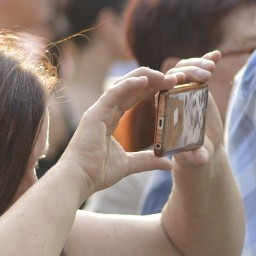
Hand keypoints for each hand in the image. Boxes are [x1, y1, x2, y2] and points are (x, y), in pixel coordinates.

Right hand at [58, 54, 214, 198]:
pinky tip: (145, 80)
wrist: (79, 179)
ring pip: (123, 85)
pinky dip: (129, 84)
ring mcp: (98, 111)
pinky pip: (113, 93)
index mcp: (109, 120)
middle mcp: (103, 111)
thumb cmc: (97, 172)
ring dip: (146, 78)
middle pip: (130, 88)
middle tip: (176, 78)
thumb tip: (169, 164)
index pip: (133, 98)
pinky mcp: (94, 114)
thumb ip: (147, 161)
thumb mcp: (129, 165)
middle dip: (153, 80)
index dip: (151, 90)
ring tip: (166, 76)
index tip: (172, 86)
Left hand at [167, 51, 223, 166]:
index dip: (163, 83)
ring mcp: (183, 90)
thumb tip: (200, 158)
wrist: (200, 152)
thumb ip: (195, 157)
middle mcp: (170, 98)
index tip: (175, 81)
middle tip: (203, 76)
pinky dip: (206, 61)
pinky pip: (198, 71)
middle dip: (184, 72)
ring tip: (211, 67)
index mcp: (162, 111)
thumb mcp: (193, 158)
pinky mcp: (196, 87)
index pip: (156, 91)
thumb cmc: (191, 156)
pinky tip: (217, 54)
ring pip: (184, 70)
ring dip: (196, 65)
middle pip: (171, 77)